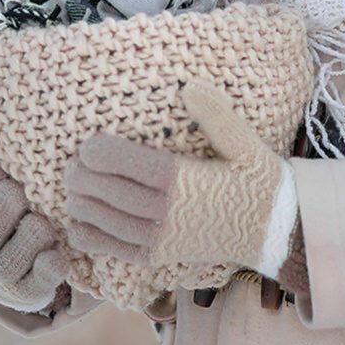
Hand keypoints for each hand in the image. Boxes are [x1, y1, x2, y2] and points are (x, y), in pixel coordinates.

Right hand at [0, 128, 68, 311]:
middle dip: (21, 198)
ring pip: (33, 234)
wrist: (4, 280)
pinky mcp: (28, 295)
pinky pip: (49, 269)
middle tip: (25, 199)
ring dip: (41, 227)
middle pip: (9, 205)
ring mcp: (0, 276)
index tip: (2, 173)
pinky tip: (54, 253)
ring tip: (41, 226)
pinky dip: (54, 260)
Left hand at [62, 81, 288, 269]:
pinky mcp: (159, 257)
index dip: (97, 155)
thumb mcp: (245, 145)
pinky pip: (114, 249)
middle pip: (108, 192)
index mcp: (181, 180)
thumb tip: (189, 87)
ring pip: (104, 221)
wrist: (274, 232)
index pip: (124, 164)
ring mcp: (160, 238)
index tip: (86, 146)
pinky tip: (79, 221)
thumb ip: (217, 115)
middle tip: (71, 163)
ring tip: (73, 186)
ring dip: (81, 203)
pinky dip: (89, 236)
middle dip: (82, 177)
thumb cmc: (258, 182)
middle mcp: (166, 212)